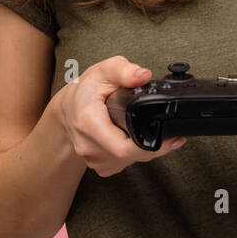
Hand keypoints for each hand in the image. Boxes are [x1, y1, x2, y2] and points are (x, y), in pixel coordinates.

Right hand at [54, 56, 187, 176]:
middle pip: (132, 155)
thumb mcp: (104, 71)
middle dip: (152, 144)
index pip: (124, 147)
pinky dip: (133, 153)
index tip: (170, 138)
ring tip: (139, 127)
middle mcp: (89, 145)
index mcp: (89, 122)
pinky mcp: (99, 166)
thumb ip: (125, 70)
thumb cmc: (85, 90)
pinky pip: (125, 163)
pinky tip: (129, 137)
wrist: (66, 110)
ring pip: (130, 160)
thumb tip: (144, 75)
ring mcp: (93, 159)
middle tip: (164, 130)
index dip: (152, 146)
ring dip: (142, 148)